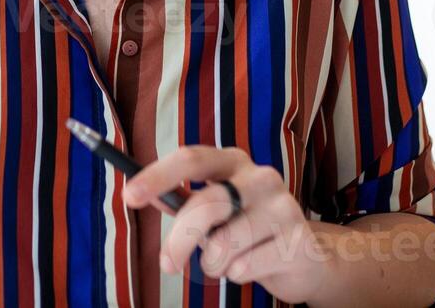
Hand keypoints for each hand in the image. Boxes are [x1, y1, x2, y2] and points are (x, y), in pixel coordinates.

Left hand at [122, 146, 327, 302]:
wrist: (305, 257)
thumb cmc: (247, 229)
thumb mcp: (214, 210)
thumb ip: (181, 200)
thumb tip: (139, 192)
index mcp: (233, 161)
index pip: (192, 159)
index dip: (158, 176)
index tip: (129, 195)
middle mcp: (260, 177)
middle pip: (206, 204)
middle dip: (179, 239)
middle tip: (166, 264)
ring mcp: (283, 206)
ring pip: (224, 243)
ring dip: (213, 263)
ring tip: (224, 262)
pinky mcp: (298, 240)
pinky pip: (245, 266)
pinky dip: (236, 275)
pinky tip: (249, 267)